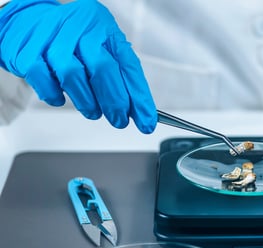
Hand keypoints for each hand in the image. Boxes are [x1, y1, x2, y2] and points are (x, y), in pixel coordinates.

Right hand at [0, 0, 156, 133]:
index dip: (139, 96)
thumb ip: (117, 74)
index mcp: (104, 27)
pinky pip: (43, 79)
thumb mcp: (99, 46)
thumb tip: (135, 109)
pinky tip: (61, 99)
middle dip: (115, 101)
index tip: (146, 120)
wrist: (27, 22)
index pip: (128, 65)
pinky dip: (54, 95)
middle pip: (102, 68)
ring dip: (87, 102)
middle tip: (119, 120)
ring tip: (93, 111)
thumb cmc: (71, 40)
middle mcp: (81, 27)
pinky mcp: (28, 49)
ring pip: (73, 74)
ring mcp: (52, 36)